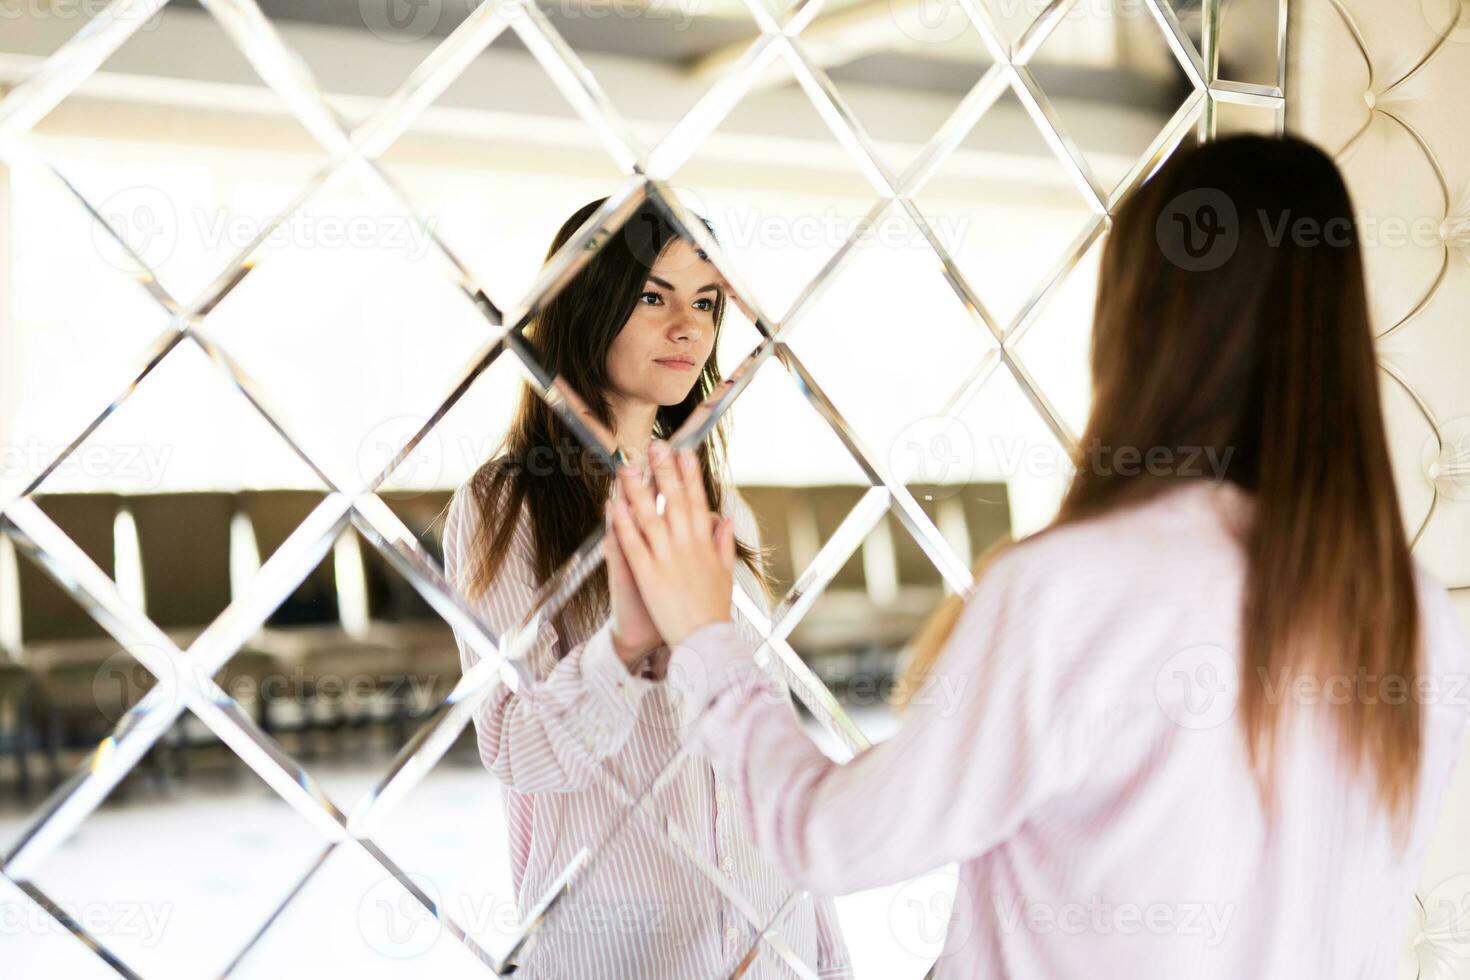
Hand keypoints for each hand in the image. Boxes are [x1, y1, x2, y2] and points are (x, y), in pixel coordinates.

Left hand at [607, 441, 734, 646]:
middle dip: (663, 470)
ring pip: (649, 515)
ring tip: (627, 466)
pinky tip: (614, 504)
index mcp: (705, 544)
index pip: (697, 501)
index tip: (684, 451)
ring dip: (637, 488)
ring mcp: (666, 559)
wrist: (705, 641)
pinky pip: (632, 543)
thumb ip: (723, 543)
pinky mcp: (647, 574)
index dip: (690, 474)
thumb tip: (725, 517)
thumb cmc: (713, 611)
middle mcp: (687, 546)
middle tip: (654, 445)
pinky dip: (623, 522)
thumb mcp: (725, 573)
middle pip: (674, 500)